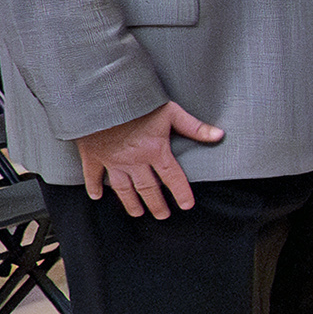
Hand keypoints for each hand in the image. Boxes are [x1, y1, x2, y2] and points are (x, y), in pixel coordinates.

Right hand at [72, 101, 222, 220]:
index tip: (186, 205)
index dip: (181, 193)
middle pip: (148, 188)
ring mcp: (112, 160)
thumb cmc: (137, 102)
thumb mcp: (170, 111)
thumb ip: (194, 126)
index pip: (172, 178)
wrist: (100, 98)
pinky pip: (93, 176)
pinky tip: (97, 197)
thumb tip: (219, 135)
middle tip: (162, 215)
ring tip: (137, 213)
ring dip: (130, 202)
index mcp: (154, 151)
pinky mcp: (93, 156)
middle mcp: (134, 161)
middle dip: (156, 204)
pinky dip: (94, 187)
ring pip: (122, 188)